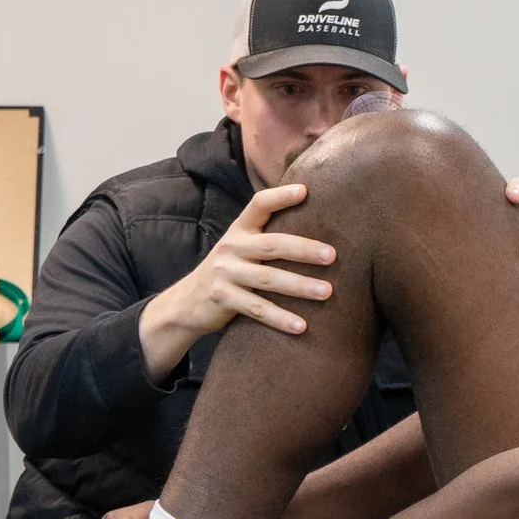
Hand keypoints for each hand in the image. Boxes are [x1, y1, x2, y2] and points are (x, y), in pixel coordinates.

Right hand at [137, 184, 336, 381]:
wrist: (186, 302)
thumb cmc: (229, 272)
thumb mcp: (241, 248)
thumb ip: (267, 237)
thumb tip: (317, 224)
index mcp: (239, 230)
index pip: (259, 205)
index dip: (280, 196)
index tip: (306, 191)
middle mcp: (231, 247)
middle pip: (272, 244)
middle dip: (304, 249)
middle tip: (332, 255)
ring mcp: (224, 273)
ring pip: (268, 279)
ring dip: (300, 286)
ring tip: (328, 292)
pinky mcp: (221, 298)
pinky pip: (256, 309)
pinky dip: (280, 318)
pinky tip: (302, 327)